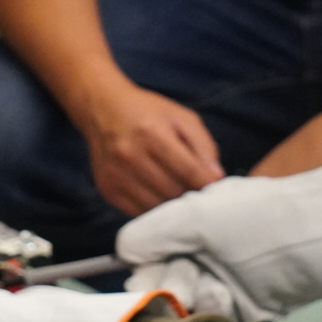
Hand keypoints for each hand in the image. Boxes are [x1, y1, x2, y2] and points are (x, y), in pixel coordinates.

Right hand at [76, 81, 223, 215]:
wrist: (102, 110)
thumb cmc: (148, 112)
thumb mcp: (181, 117)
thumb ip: (203, 145)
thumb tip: (216, 177)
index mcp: (151, 133)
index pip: (187, 169)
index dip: (207, 183)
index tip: (219, 190)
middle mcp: (129, 155)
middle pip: (173, 191)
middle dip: (191, 194)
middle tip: (202, 193)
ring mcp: (116, 175)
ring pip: (156, 206)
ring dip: (174, 206)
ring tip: (183, 195)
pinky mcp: (108, 190)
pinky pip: (139, 212)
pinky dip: (155, 209)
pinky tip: (162, 197)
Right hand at [116, 159, 321, 321]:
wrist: (321, 242)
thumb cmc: (259, 219)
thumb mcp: (199, 214)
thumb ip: (155, 230)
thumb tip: (123, 251)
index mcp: (193, 226)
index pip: (149, 257)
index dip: (145, 271)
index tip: (148, 278)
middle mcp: (205, 254)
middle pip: (162, 286)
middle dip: (167, 289)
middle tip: (182, 289)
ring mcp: (226, 282)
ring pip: (186, 308)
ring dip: (194, 301)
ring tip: (215, 292)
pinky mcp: (247, 310)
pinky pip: (214, 321)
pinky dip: (215, 314)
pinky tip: (227, 304)